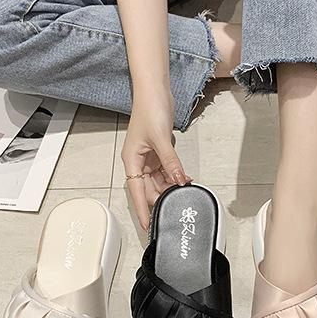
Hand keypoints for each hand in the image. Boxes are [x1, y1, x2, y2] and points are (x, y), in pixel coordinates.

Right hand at [121, 101, 190, 230]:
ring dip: (170, 187)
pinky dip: (174, 175)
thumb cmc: (150, 110)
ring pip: (159, 180)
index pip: (137, 192)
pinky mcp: (159, 151)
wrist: (155, 91)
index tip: (148, 226)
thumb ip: (171, 162)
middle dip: (162, 197)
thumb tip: (179, 181)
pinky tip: (185, 180)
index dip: (142, 209)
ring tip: (184, 194)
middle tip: (177, 207)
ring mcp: (149, 156)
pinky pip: (166, 169)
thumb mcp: (161, 139)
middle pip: (149, 188)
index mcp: (132, 160)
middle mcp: (138, 161)